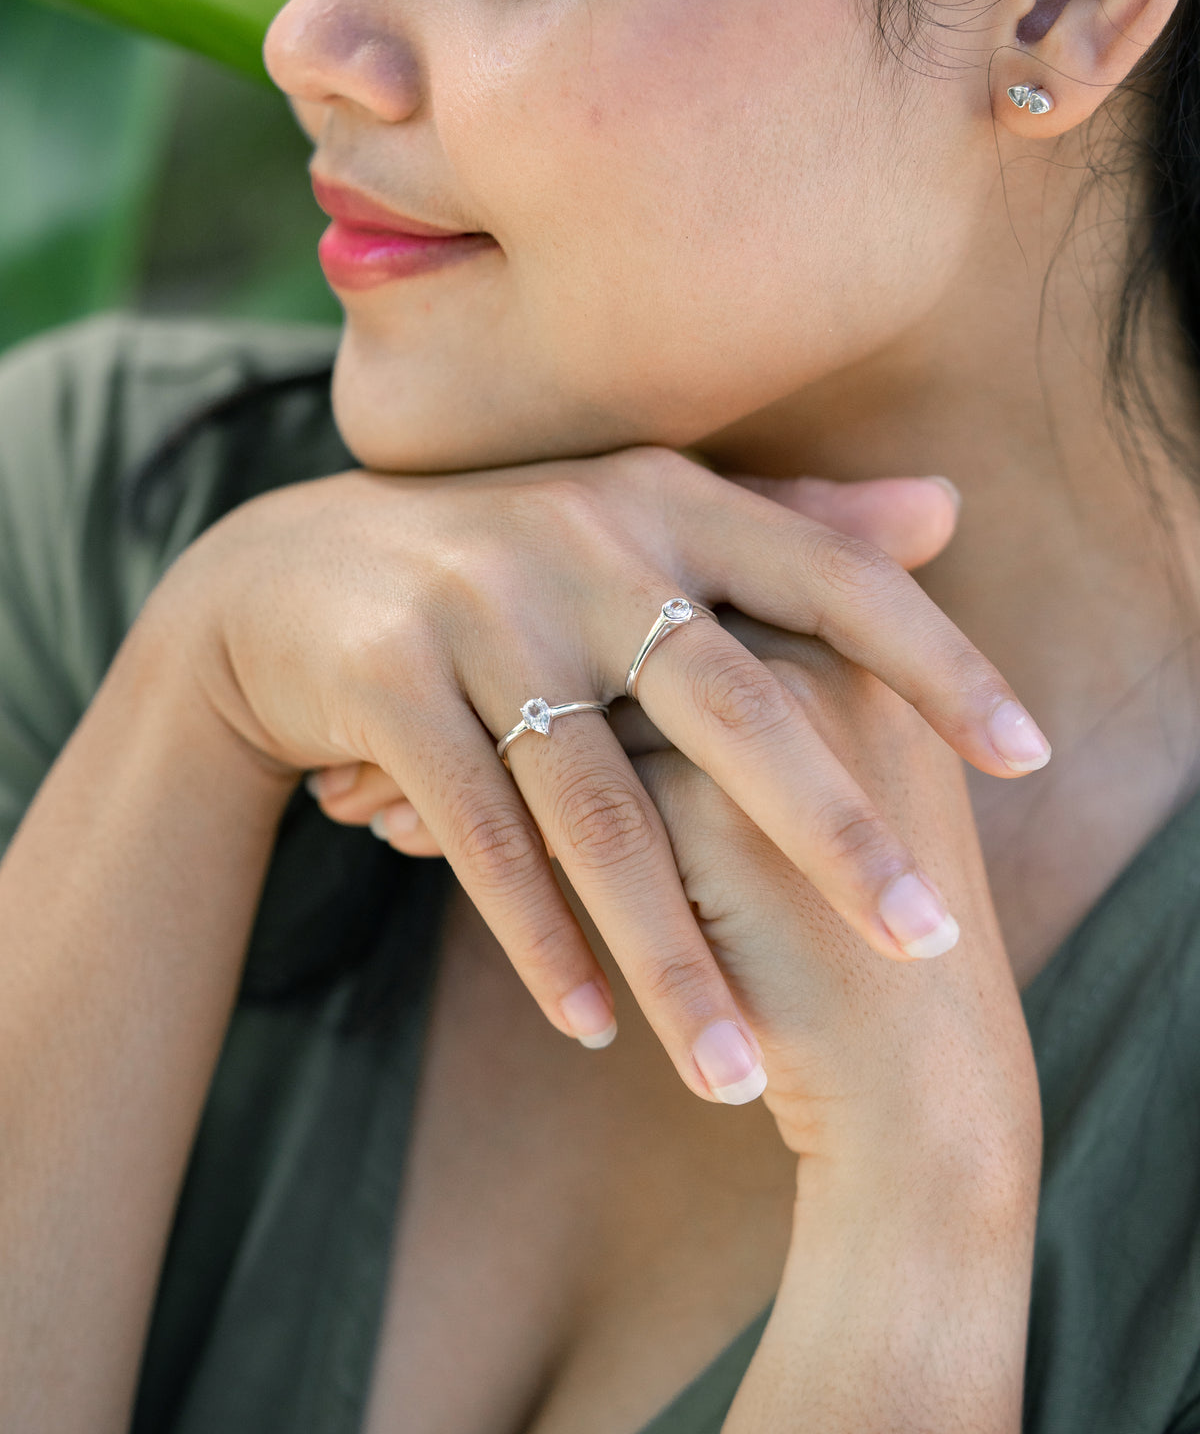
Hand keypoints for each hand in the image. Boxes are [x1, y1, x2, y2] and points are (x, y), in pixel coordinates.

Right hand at [160, 449, 1046, 1107]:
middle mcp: (580, 543)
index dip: (935, 660)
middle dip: (833, 835)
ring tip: (728, 1070)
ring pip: (598, 809)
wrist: (289, 573)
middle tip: (922, 940)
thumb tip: (948, 510)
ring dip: (666, 950)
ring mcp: (477, 612)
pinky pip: (483, 836)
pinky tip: (588, 1024)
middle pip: (731, 707)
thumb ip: (789, 527)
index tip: (1029, 754)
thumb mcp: (638, 524)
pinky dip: (538, 937)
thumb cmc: (500, 563)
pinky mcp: (389, 686)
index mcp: (662, 501)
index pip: (828, 575)